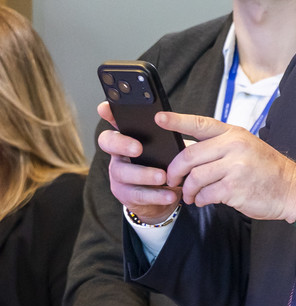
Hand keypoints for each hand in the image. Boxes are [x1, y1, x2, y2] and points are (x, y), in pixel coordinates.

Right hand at [96, 101, 181, 222]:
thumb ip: (171, 139)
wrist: (164, 198)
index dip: (108, 114)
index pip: (115, 122)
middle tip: (138, 148)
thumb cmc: (166, 166)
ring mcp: (118, 175)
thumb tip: (180, 128)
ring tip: (163, 176)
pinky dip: (156, 195)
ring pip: (123, 172)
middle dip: (122, 144)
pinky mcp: (125, 195)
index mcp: (128, 139)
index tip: (105, 108)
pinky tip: (171, 194)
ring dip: (144, 174)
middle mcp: (118, 154)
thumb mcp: (170, 149)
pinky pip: (138, 195)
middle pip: (108, 143)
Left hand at [159, 111, 295, 221]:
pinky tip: (204, 201)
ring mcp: (235, 167)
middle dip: (175, 171)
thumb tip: (186, 152)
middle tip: (173, 180)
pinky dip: (200, 200)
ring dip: (188, 190)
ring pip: (195, 177)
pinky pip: (205, 193)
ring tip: (191, 196)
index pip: (200, 124)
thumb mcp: (246, 148)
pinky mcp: (235, 188)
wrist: (291, 189)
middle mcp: (234, 147)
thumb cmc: (267, 170)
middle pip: (189, 155)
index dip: (177, 121)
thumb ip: (219, 147)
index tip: (159, 119)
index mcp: (234, 134)